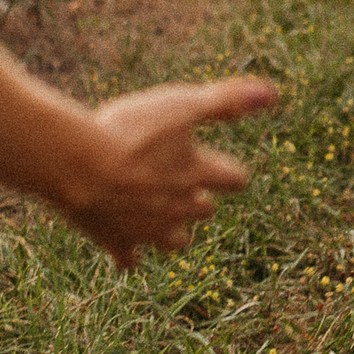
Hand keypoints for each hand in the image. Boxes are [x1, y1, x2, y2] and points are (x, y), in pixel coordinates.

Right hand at [62, 78, 273, 267]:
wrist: (81, 165)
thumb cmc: (130, 131)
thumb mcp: (181, 105)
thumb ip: (226, 101)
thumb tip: (273, 94)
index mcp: (197, 174)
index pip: (233, 179)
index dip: (230, 174)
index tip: (227, 171)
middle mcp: (180, 207)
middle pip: (204, 212)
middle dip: (199, 202)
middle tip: (185, 187)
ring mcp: (149, 229)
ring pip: (174, 241)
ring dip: (172, 232)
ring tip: (161, 217)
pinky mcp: (118, 242)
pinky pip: (128, 259)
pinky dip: (128, 255)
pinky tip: (124, 250)